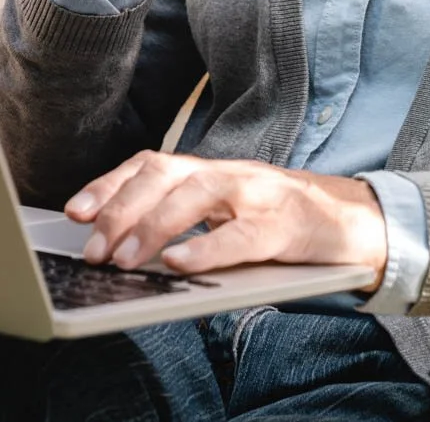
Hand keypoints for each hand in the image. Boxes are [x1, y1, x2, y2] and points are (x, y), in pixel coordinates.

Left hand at [64, 151, 386, 287]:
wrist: (356, 221)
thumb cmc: (279, 222)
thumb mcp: (227, 214)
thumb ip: (183, 222)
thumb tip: (119, 247)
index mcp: (210, 172)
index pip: (151, 165)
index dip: (110, 185)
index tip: (74, 212)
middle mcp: (229, 174)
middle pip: (166, 174)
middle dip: (122, 209)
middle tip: (92, 248)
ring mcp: (259, 194)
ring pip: (198, 194)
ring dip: (153, 226)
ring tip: (123, 258)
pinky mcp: (287, 225)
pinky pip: (242, 235)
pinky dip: (207, 248)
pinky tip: (178, 264)